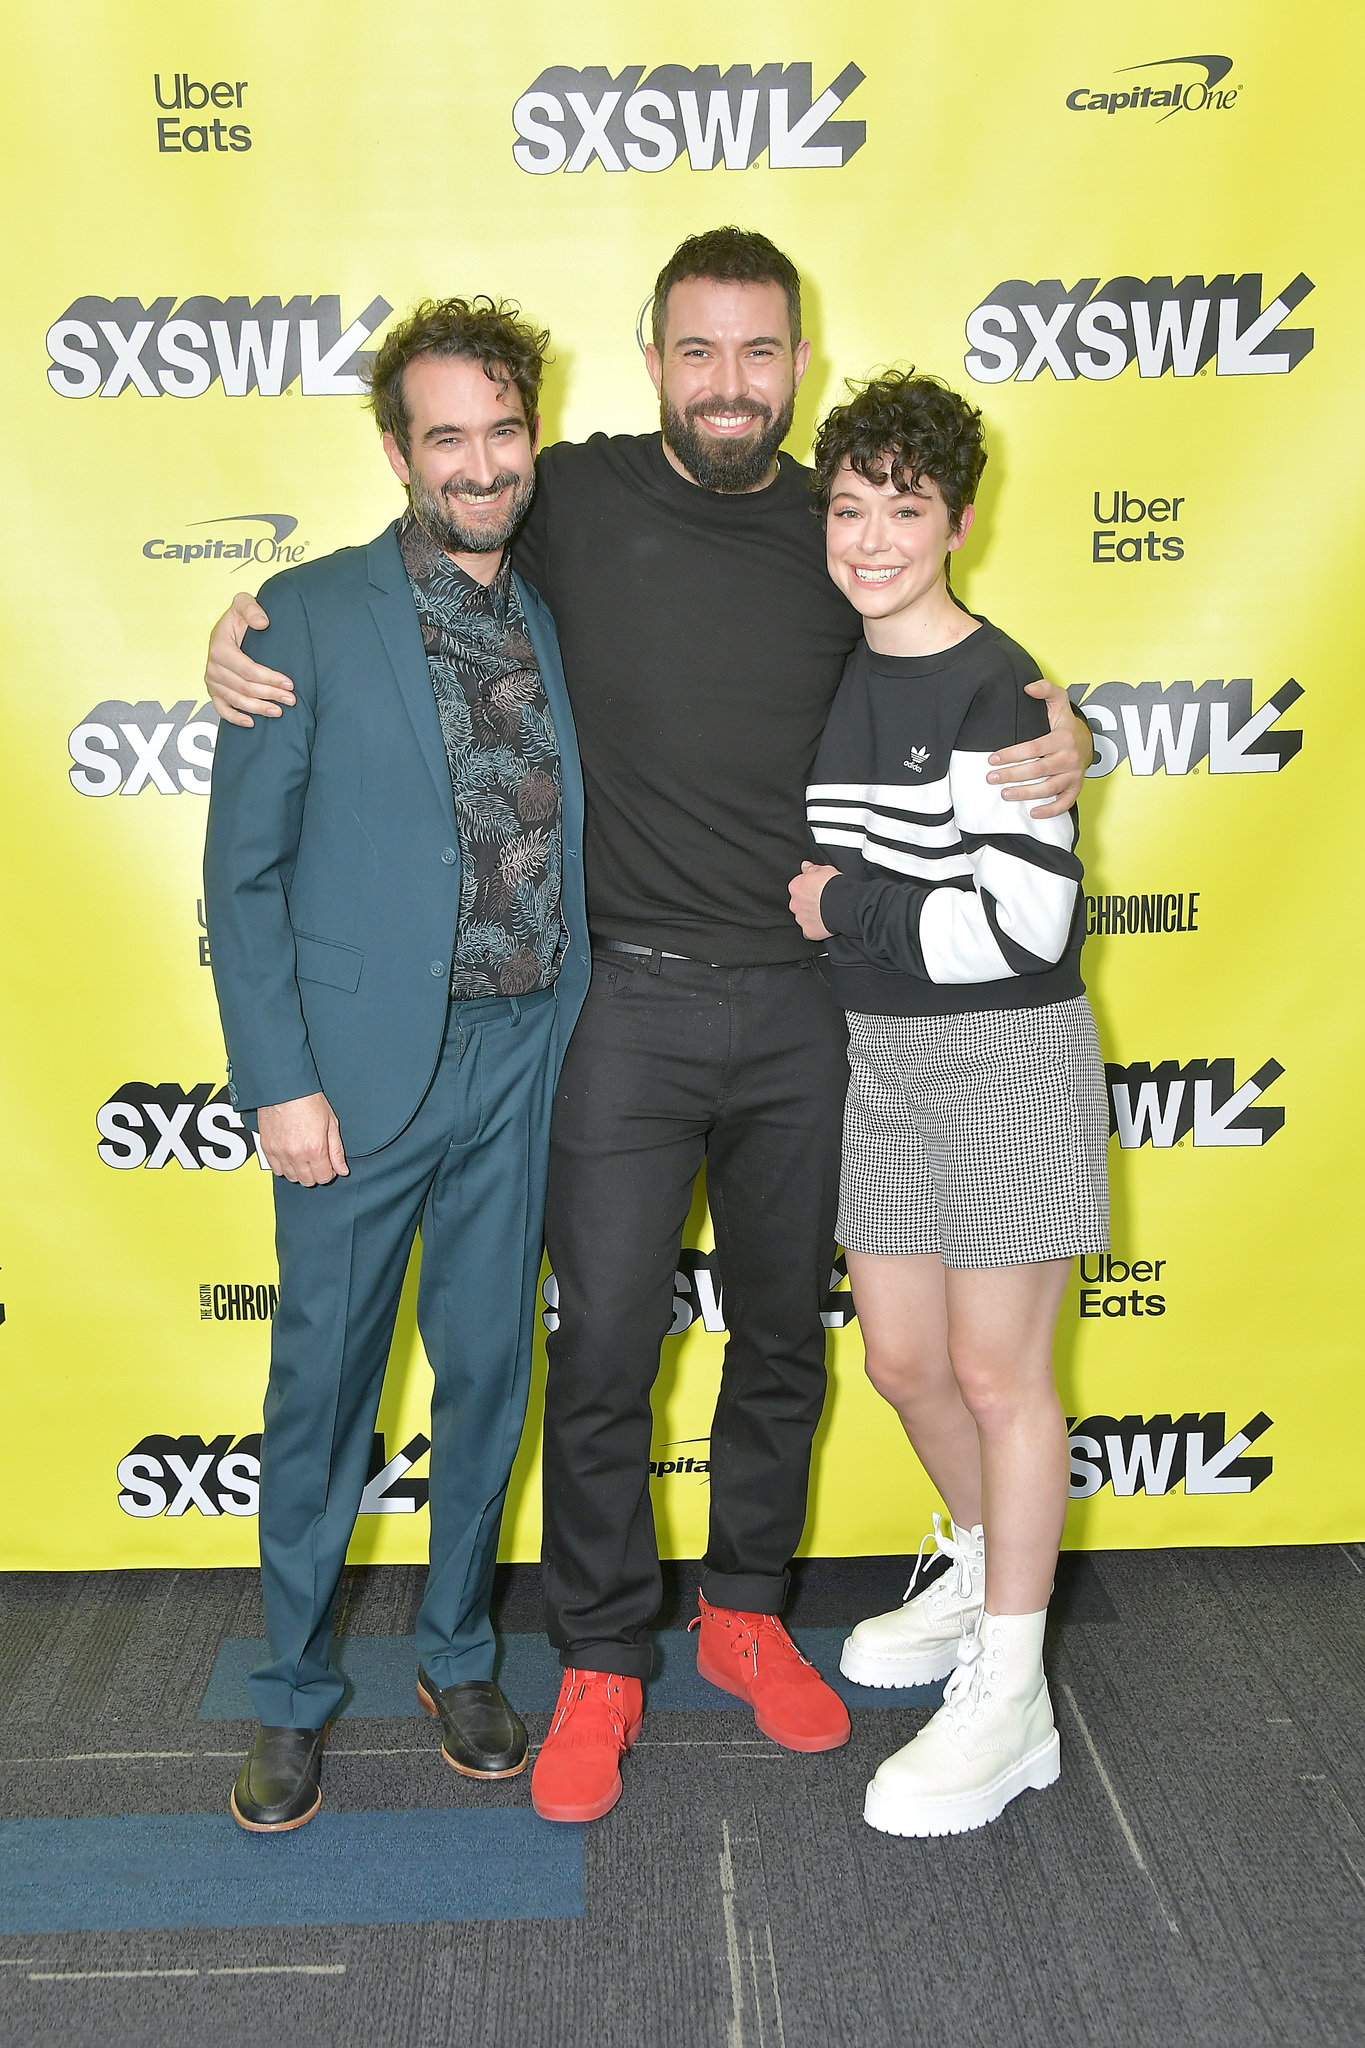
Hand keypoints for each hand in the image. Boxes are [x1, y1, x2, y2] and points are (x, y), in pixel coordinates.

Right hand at [206, 591, 296, 727]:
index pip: (247, 670)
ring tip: (279, 711)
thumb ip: (251, 608)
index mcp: (219, 647)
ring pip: (237, 701)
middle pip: (245, 688)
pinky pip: (222, 709)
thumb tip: (263, 623)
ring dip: (259, 709)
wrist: (229, 628)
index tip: (289, 683)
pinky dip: (235, 718)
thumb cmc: (239, 617)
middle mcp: (212, 666)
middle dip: (270, 695)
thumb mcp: (243, 603)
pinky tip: (251, 723)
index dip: (269, 678)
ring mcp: (212, 681)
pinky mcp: (213, 692)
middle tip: (291, 699)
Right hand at [256, 1092, 347, 1184]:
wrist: (285, 1088)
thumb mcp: (331, 1123)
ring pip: (291, 1177)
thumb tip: (342, 1169)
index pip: (323, 1178)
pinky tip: (290, 1156)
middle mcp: (296, 1154)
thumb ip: (336, 1151)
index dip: (329, 1173)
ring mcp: (279, 1152)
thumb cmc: (308, 1100)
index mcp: (314, 1149)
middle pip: (307, 1181)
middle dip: (315, 1174)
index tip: (329, 1165)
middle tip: (317, 1161)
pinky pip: (275, 1169)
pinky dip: (284, 1166)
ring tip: (304, 1157)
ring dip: (299, 1171)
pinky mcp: (267, 1148)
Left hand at [789, 862, 837, 939]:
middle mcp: (794, 903)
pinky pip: (809, 930)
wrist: (842, 903)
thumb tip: (805, 866)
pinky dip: (816, 928)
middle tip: (823, 901)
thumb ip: (811, 869)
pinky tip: (825, 923)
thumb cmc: (833, 886)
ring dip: (812, 916)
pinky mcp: (808, 931)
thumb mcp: (824, 869)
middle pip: (799, 903)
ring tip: (826, 912)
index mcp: (796, 887)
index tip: (818, 889)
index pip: (799, 887)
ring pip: (804, 917)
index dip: (810, 888)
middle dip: (809, 903)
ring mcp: (800, 919)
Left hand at [987, 679, 1093, 817]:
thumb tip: (1028, 687)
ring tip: (1005, 794)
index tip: (992, 758)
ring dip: (1026, 793)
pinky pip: (1065, 802)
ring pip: (1049, 788)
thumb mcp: (1059, 701)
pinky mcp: (1076, 788)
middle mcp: (1070, 758)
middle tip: (992, 778)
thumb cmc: (1066, 723)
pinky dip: (1050, 810)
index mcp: (1063, 738)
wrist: (1086, 740)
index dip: (1012, 754)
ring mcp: (1074, 775)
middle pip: (1038, 770)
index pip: (1034, 748)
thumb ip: (1046, 690)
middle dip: (1012, 775)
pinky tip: (1033, 812)